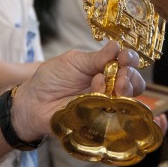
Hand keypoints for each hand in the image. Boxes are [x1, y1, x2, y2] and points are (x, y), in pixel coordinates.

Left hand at [10, 42, 145, 141]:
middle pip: (134, 82)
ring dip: (125, 89)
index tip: (125, 57)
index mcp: (104, 68)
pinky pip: (114, 115)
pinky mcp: (100, 120)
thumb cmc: (51, 79)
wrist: (33, 102)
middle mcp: (109, 86)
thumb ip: (95, 58)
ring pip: (129, 99)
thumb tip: (117, 46)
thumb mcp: (73, 62)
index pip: (126, 62)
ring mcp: (106, 104)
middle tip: (122, 73)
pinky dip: (108, 102)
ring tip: (114, 84)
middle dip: (131, 76)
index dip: (130, 58)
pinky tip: (97, 94)